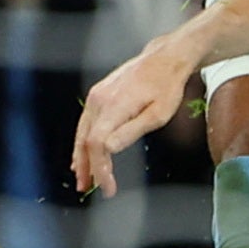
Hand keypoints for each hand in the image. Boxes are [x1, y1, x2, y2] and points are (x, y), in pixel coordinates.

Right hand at [71, 38, 197, 196]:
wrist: (165, 59)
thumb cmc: (167, 86)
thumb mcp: (157, 114)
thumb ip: (131, 132)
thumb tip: (109, 149)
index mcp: (113, 106)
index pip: (97, 144)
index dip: (99, 169)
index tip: (107, 188)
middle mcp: (99, 100)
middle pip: (85, 140)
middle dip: (86, 167)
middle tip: (88, 189)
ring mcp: (96, 95)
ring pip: (82, 132)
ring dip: (81, 156)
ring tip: (83, 177)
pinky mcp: (98, 93)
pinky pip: (86, 122)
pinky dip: (83, 141)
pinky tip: (83, 154)